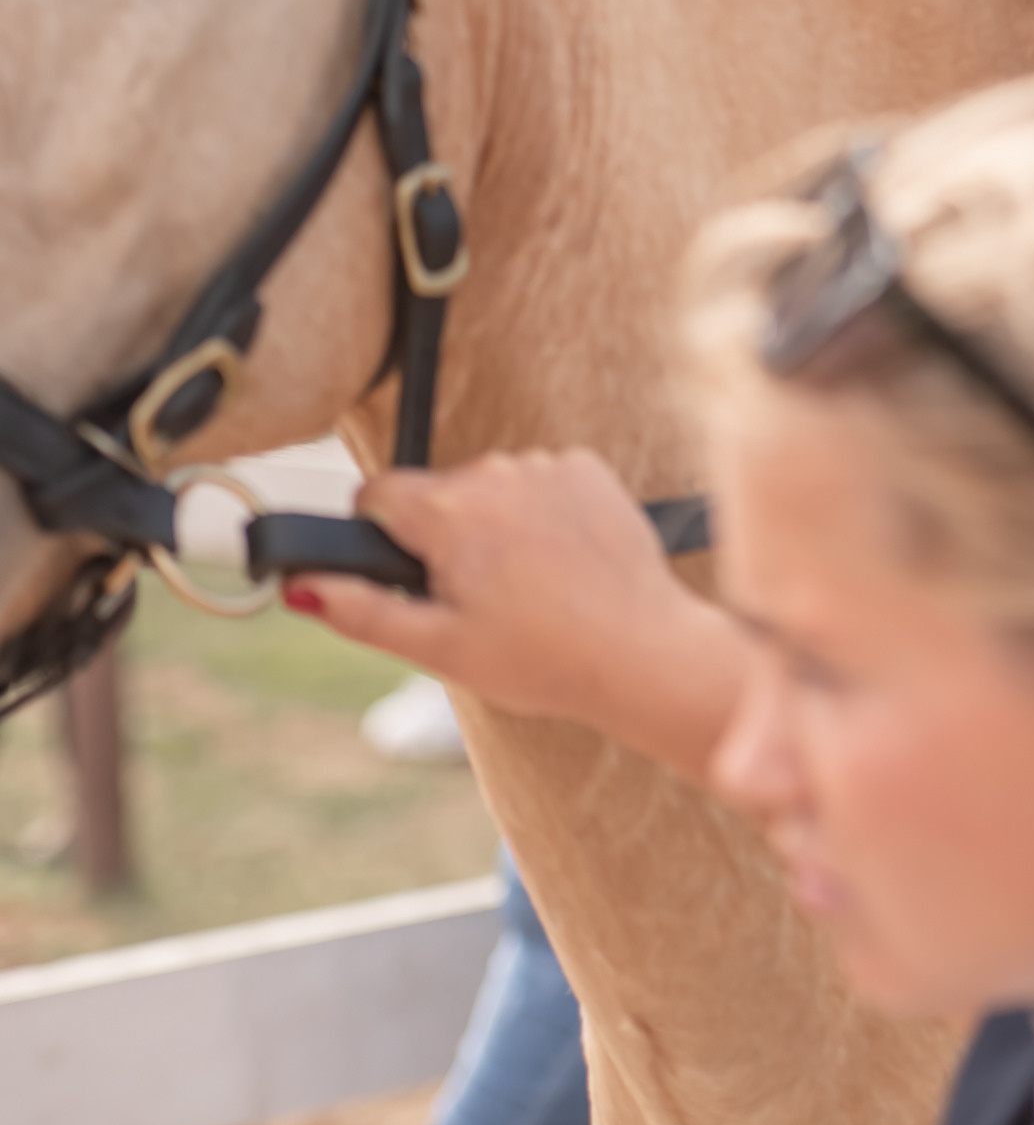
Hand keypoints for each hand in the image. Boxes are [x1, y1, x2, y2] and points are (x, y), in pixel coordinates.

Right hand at [285, 450, 747, 776]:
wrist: (642, 651)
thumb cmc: (539, 659)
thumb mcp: (438, 648)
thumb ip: (361, 611)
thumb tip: (299, 585)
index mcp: (448, 510)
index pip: (378, 494)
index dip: (382, 537)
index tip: (412, 576)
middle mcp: (495, 471)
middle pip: (438, 493)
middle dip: (444, 538)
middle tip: (479, 600)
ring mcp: (546, 465)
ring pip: (492, 489)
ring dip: (496, 526)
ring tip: (529, 589)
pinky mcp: (589, 469)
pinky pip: (542, 483)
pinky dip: (544, 514)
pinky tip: (564, 563)